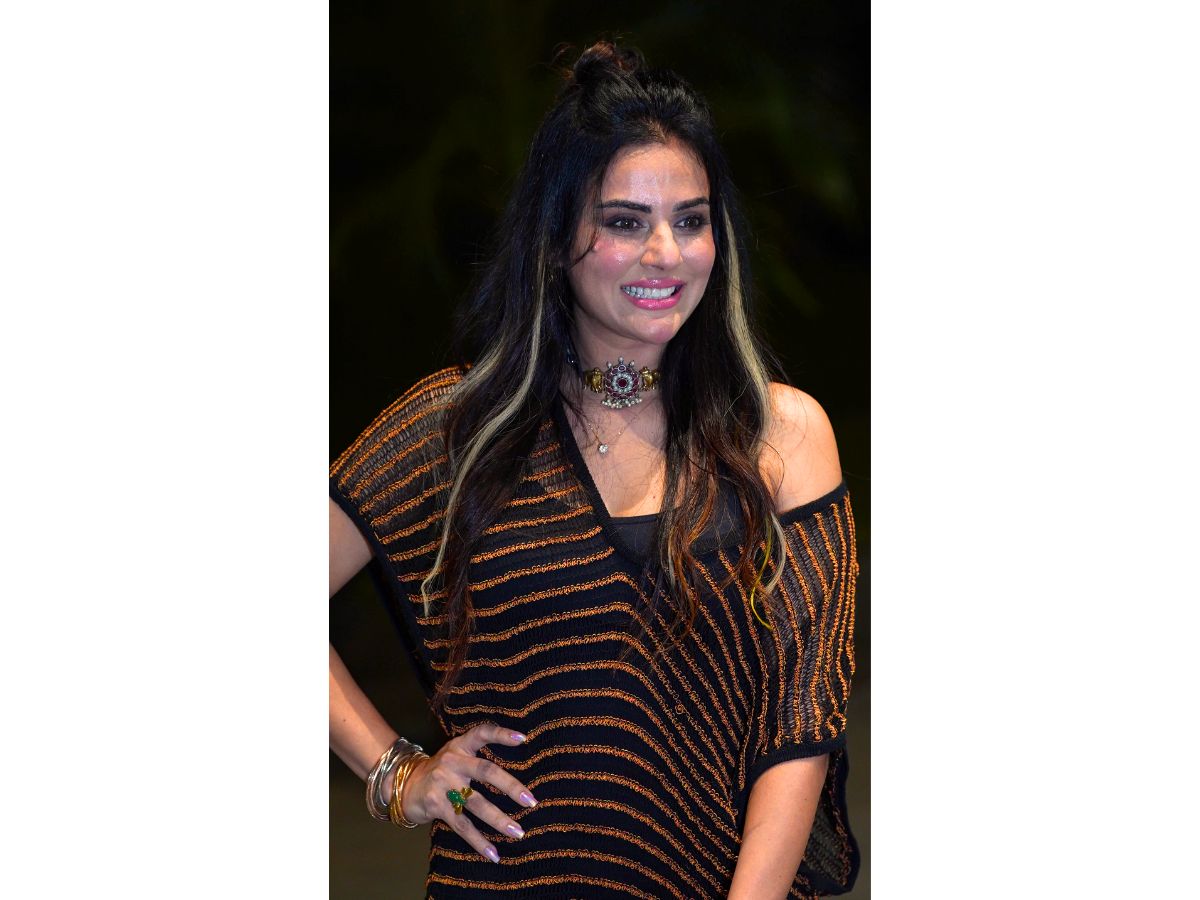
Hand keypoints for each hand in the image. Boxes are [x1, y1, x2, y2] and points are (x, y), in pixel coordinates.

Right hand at [400, 723, 536, 862]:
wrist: (404, 785)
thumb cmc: (441, 771)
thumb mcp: (456, 755)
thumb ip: (478, 757)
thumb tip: (515, 777)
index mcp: (460, 746)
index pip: (482, 733)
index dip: (502, 735)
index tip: (523, 739)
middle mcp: (452, 761)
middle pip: (486, 771)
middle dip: (511, 787)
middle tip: (531, 801)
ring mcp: (442, 782)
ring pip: (477, 803)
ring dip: (499, 820)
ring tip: (518, 832)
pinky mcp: (436, 804)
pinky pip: (462, 825)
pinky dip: (479, 841)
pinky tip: (493, 853)